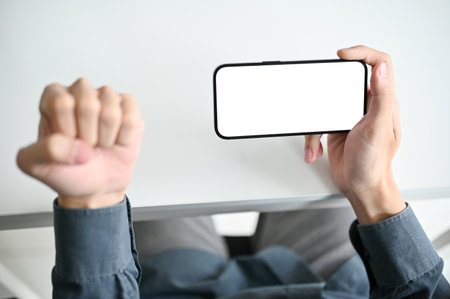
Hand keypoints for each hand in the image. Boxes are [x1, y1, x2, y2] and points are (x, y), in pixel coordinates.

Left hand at [17, 78, 144, 208]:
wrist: (95, 186)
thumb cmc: (68, 170)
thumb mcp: (38, 166)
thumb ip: (41, 151)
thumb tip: (66, 141)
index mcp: (54, 97)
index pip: (61, 102)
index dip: (66, 131)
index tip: (66, 142)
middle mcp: (81, 92)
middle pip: (88, 104)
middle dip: (87, 136)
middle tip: (84, 145)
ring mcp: (108, 98)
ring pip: (111, 112)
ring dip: (105, 138)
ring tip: (99, 144)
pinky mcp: (129, 107)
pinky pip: (130, 118)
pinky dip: (123, 138)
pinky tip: (116, 141)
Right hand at [304, 46, 405, 223]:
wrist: (361, 187)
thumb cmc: (373, 164)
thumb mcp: (378, 130)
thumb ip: (381, 98)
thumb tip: (381, 70)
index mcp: (383, 102)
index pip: (380, 65)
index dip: (362, 53)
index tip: (343, 55)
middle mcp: (367, 106)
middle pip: (347, 80)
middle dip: (329, 85)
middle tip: (320, 86)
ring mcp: (350, 116)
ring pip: (327, 101)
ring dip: (316, 120)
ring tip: (315, 137)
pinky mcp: (335, 126)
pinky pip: (318, 121)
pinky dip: (312, 136)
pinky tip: (314, 149)